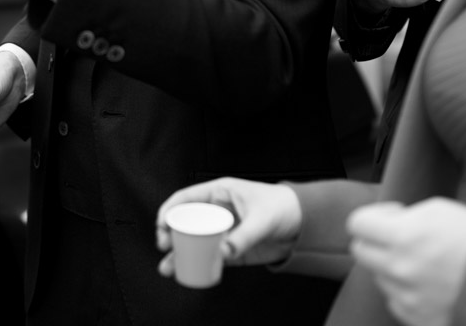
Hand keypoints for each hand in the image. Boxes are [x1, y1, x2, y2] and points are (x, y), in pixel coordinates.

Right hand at [155, 178, 302, 273]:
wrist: (305, 224)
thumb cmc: (284, 208)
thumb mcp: (262, 219)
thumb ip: (244, 237)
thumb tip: (224, 252)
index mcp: (221, 192)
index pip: (187, 198)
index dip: (170, 209)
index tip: (161, 224)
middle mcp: (218, 211)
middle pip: (186, 222)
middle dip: (170, 236)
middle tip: (164, 248)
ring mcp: (223, 230)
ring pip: (194, 242)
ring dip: (179, 254)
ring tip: (168, 268)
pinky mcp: (231, 248)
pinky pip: (209, 256)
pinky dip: (197, 264)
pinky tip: (189, 272)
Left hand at [346, 198, 465, 325]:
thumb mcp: (442, 211)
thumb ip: (407, 216)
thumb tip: (390, 223)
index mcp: (405, 236)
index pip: (357, 224)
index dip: (374, 216)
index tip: (393, 215)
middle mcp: (400, 270)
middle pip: (361, 252)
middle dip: (377, 241)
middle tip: (402, 237)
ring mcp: (409, 299)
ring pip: (379, 278)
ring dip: (393, 267)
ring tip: (425, 262)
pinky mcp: (420, 320)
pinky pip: (396, 303)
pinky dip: (406, 292)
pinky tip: (430, 284)